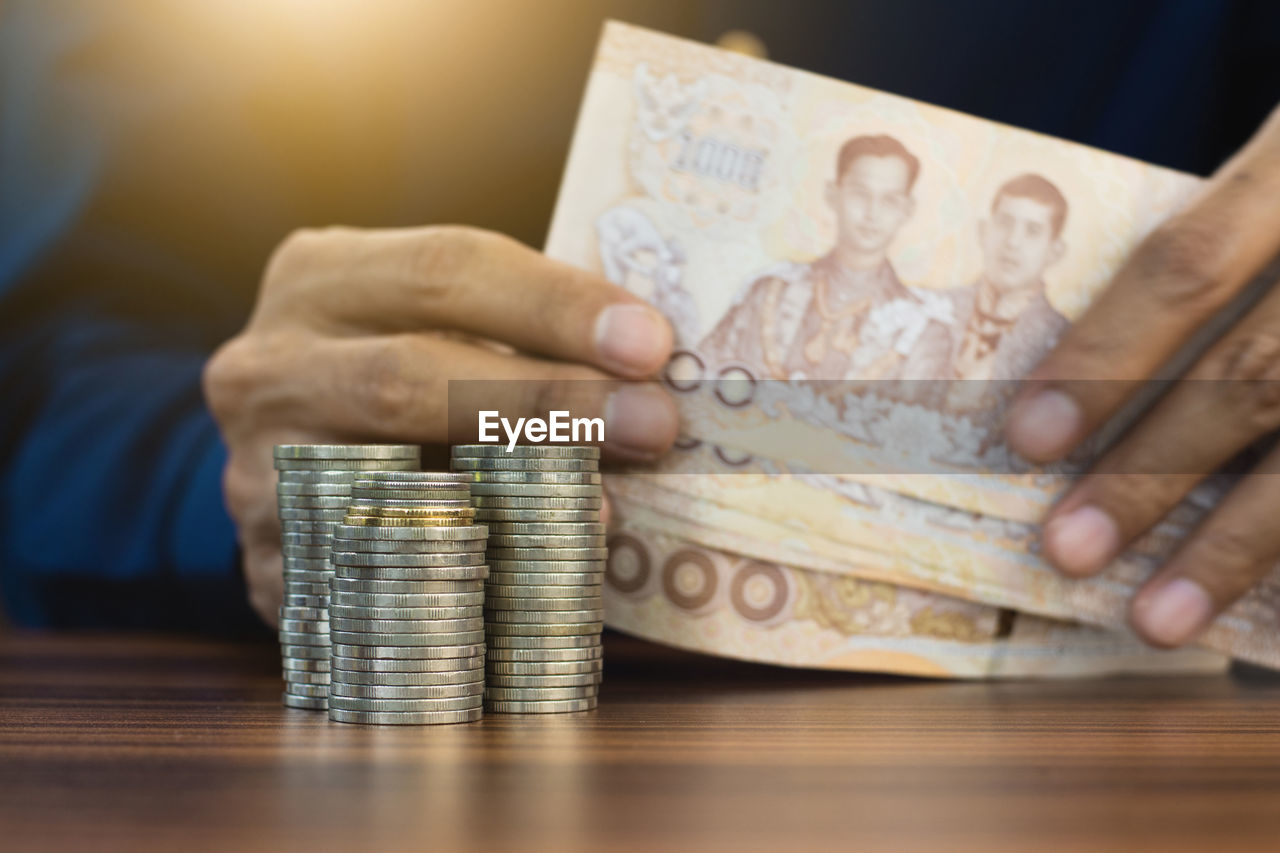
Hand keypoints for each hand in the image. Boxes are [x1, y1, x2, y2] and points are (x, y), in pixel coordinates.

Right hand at [203, 226, 676, 624]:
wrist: (298, 459)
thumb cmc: (409, 372)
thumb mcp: (442, 325)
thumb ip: (521, 337)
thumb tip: (651, 374)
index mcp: (323, 276)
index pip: (445, 270)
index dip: (553, 306)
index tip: (649, 344)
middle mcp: (270, 364)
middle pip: (408, 375)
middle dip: (543, 400)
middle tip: (651, 425)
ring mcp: (256, 468)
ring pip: (387, 483)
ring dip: (511, 498)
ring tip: (608, 508)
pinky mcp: (270, 562)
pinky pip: (374, 574)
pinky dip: (461, 576)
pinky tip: (534, 577)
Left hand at [1004, 103, 1279, 648]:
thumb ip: (1220, 248)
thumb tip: (1080, 383)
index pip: (1191, 264)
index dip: (1105, 354)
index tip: (1026, 437)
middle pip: (1258, 375)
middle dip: (1153, 472)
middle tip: (1068, 549)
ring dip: (1239, 547)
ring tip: (1157, 620)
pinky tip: (1265, 613)